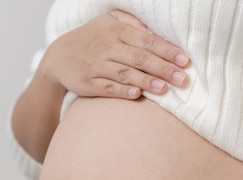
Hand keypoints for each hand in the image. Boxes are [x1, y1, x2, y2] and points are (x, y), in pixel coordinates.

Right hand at [39, 10, 189, 99]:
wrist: (57, 57)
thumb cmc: (91, 39)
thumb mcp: (108, 22)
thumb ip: (132, 24)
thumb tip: (156, 33)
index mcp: (115, 31)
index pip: (147, 40)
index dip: (167, 50)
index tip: (184, 60)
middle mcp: (106, 47)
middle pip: (139, 58)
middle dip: (162, 68)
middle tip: (182, 78)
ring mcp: (95, 66)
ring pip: (124, 73)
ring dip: (145, 81)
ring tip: (164, 89)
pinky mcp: (86, 83)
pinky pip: (106, 88)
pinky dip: (121, 91)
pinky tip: (136, 95)